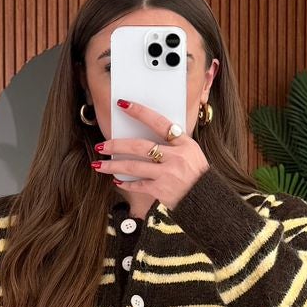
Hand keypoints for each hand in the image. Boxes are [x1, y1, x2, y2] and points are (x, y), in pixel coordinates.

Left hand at [91, 98, 209, 206]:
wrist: (208, 201)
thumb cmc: (198, 176)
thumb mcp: (192, 153)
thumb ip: (174, 144)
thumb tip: (149, 136)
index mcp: (184, 143)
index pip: (159, 122)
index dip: (140, 112)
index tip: (123, 104)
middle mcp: (175, 157)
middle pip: (139, 146)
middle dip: (117, 145)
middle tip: (102, 144)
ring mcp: (167, 174)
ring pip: (133, 166)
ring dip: (113, 165)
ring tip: (99, 165)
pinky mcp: (161, 191)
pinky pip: (138, 185)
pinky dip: (126, 183)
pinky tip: (117, 180)